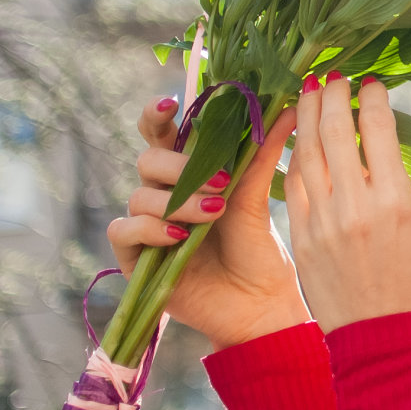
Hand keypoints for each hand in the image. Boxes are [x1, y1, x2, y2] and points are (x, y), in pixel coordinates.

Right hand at [108, 96, 310, 351]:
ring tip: (214, 213)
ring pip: (139, 193)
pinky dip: (151, 228)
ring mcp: (147, 224)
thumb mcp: (260, 198)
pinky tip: (181, 236)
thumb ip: (263, 154)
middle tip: (221, 181)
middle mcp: (165, 194)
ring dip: (178, 200)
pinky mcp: (134, 258)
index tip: (169, 104)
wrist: (259, 306)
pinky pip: (124, 229)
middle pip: (148, 158)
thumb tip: (286, 107)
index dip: (156, 115)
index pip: (163, 134)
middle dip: (181, 165)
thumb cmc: (260, 251)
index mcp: (191, 174)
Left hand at [285, 72, 410, 333]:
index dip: (372, 97)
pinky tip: (295, 135)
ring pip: (308, 149)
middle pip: (338, 130)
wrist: (380, 335)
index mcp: (396, 198)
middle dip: (334, 95)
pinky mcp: (302, 233)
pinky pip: (293, 181)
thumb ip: (390, 180)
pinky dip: (293, 152)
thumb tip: (371, 139)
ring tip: (310, 91)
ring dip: (307, 114)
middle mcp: (358, 203)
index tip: (370, 81)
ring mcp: (324, 218)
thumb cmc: (409, 278)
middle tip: (334, 75)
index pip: (379, 129)